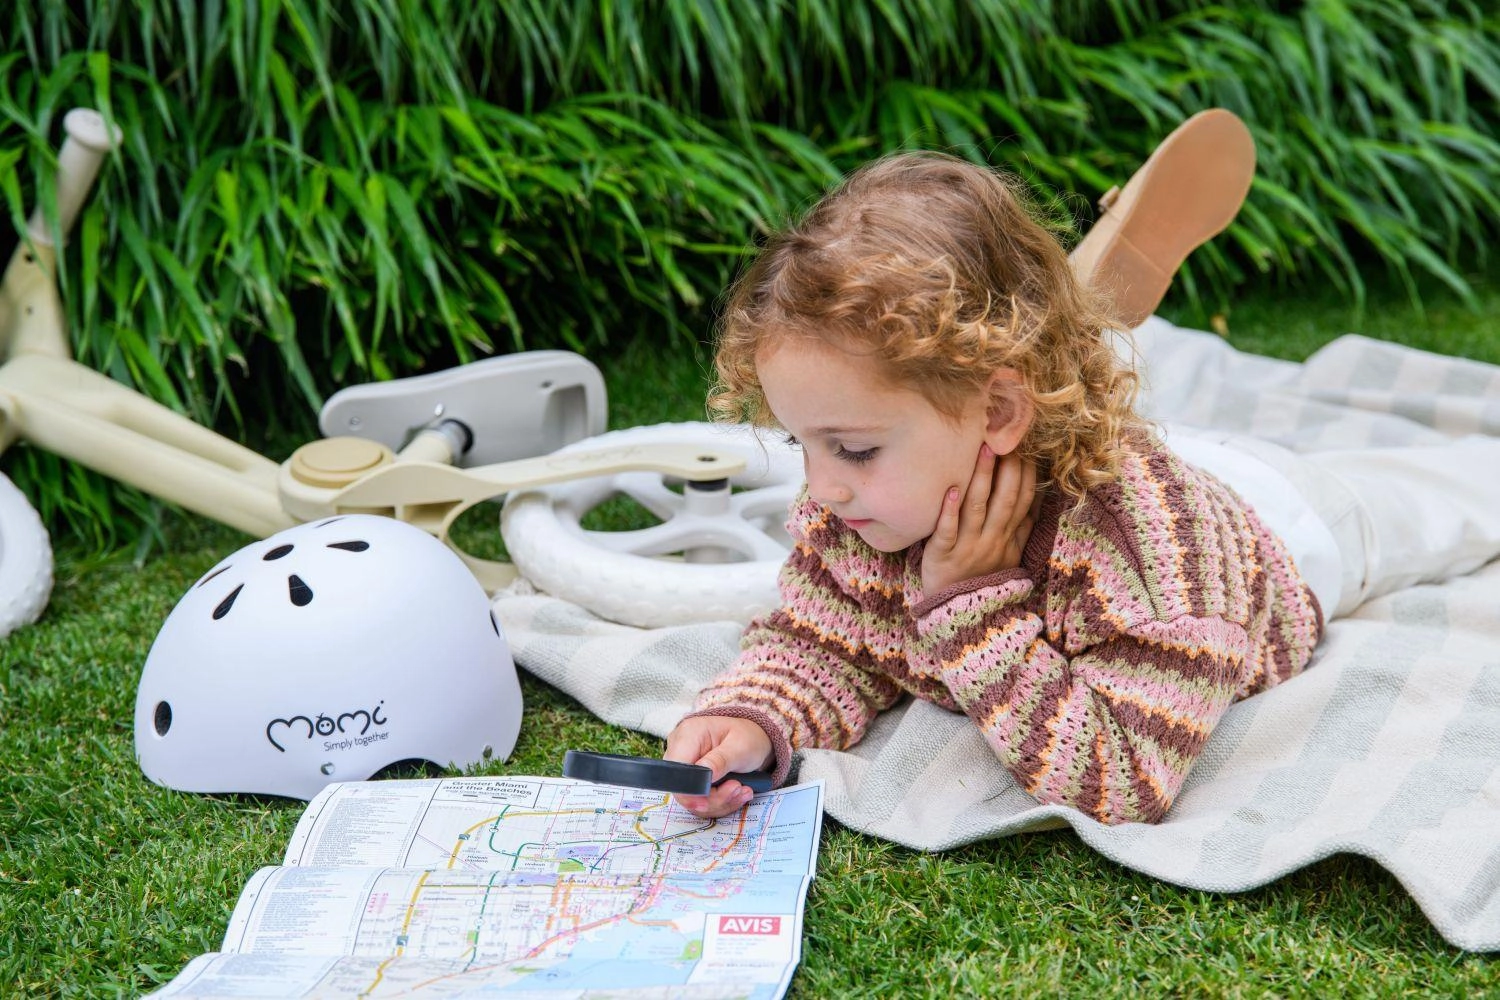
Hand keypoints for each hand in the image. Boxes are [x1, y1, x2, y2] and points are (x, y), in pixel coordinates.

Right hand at [663, 715, 773, 817]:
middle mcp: (680, 749)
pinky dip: (719, 802)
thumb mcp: (740, 747)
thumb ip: (721, 760)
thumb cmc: (747, 737)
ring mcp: (684, 766)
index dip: (690, 792)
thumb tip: (702, 773)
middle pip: (683, 790)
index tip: (708, 801)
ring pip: (692, 800)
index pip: (677, 771)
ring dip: (719, 802)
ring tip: (741, 789)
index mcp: (688, 734)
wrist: (754, 739)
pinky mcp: (690, 779)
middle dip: (712, 798)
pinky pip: (698, 800)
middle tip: (737, 789)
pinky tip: (736, 792)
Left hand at [921, 444, 1037, 594]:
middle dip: (1008, 469)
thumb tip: (1038, 503)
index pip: (1023, 501)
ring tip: (983, 451)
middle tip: (1006, 439)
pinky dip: (949, 510)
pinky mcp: (942, 554)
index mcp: (1008, 538)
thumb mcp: (1009, 556)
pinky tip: (950, 490)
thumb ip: (1022, 529)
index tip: (1026, 449)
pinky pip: (947, 530)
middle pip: (1004, 500)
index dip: (1027, 475)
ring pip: (977, 508)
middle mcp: (992, 540)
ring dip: (981, 478)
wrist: (958, 613)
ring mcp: (968, 547)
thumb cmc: (981, 577)